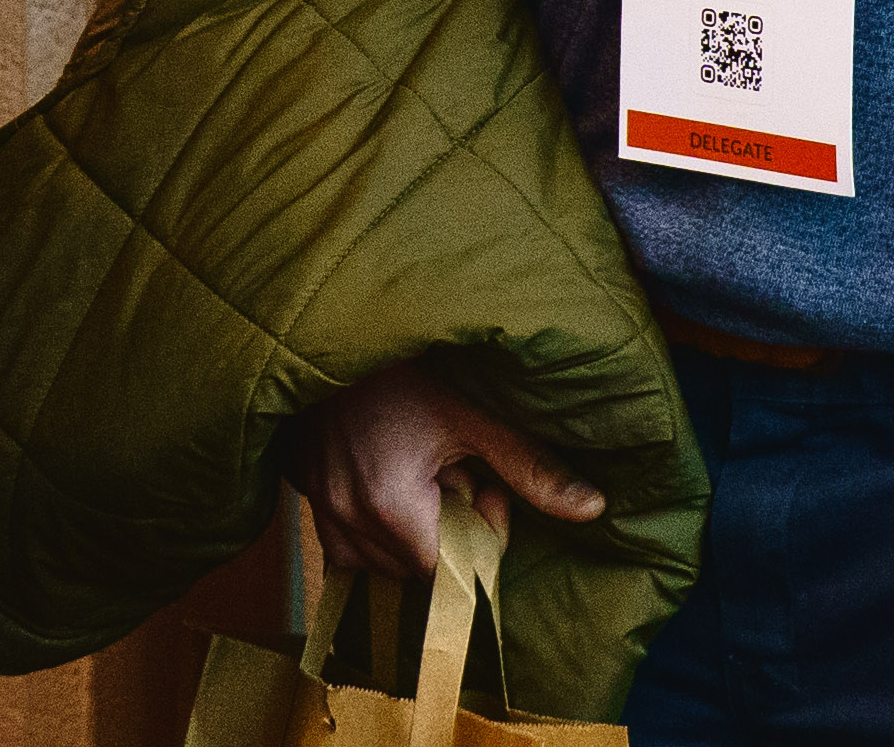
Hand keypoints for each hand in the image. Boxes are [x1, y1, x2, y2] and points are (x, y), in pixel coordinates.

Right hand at [284, 358, 606, 578]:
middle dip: (441, 534)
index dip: (475, 539)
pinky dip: (365, 525)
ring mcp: (317, 503)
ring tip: (419, 475)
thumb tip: (592, 508)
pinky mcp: (301, 486)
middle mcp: (345, 516)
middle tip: (455, 473)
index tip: (482, 485)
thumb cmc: (405, 366)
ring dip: (403, 534)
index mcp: (389, 507)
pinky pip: (337, 538)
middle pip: (408, 569)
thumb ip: (530, 468)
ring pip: (371, 559)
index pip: (444, 572)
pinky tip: (384, 480)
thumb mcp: (473, 415)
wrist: (337, 321)